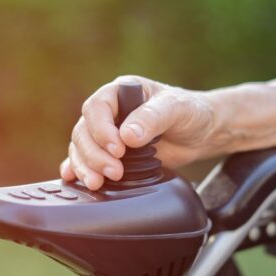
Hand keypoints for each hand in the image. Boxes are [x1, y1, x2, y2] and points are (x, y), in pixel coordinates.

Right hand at [60, 76, 215, 189]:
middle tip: (114, 172)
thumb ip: (152, 118)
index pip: (97, 108)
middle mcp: (110, 112)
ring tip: (98, 183)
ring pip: (81, 148)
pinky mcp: (111, 155)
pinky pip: (85, 160)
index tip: (118, 149)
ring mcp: (108, 134)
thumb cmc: (191, 112)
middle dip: (94, 154)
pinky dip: (78, 170)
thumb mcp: (176, 109)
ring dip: (86, 166)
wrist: (202, 133)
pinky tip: (73, 179)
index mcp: (121, 92)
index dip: (102, 130)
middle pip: (84, 131)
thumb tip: (128, 135)